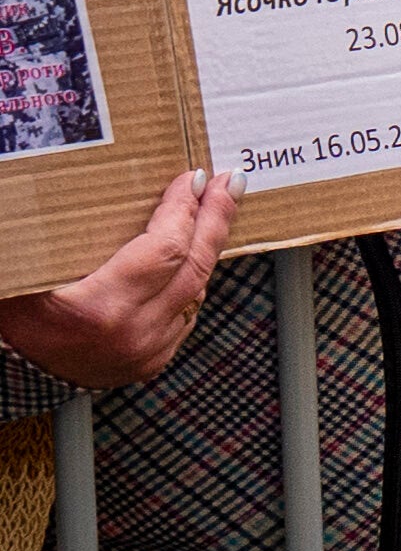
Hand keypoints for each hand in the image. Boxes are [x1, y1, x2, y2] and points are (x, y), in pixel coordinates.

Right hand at [0, 171, 237, 388]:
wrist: (14, 372)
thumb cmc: (15, 315)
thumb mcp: (29, 273)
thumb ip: (62, 235)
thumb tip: (76, 185)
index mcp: (101, 309)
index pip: (165, 248)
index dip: (183, 209)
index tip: (192, 178)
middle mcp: (134, 333)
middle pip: (194, 265)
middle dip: (215, 217)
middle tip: (228, 182)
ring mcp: (149, 351)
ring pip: (196, 288)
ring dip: (205, 247)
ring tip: (214, 210)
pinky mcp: (154, 361)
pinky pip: (186, 312)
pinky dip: (191, 280)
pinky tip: (192, 253)